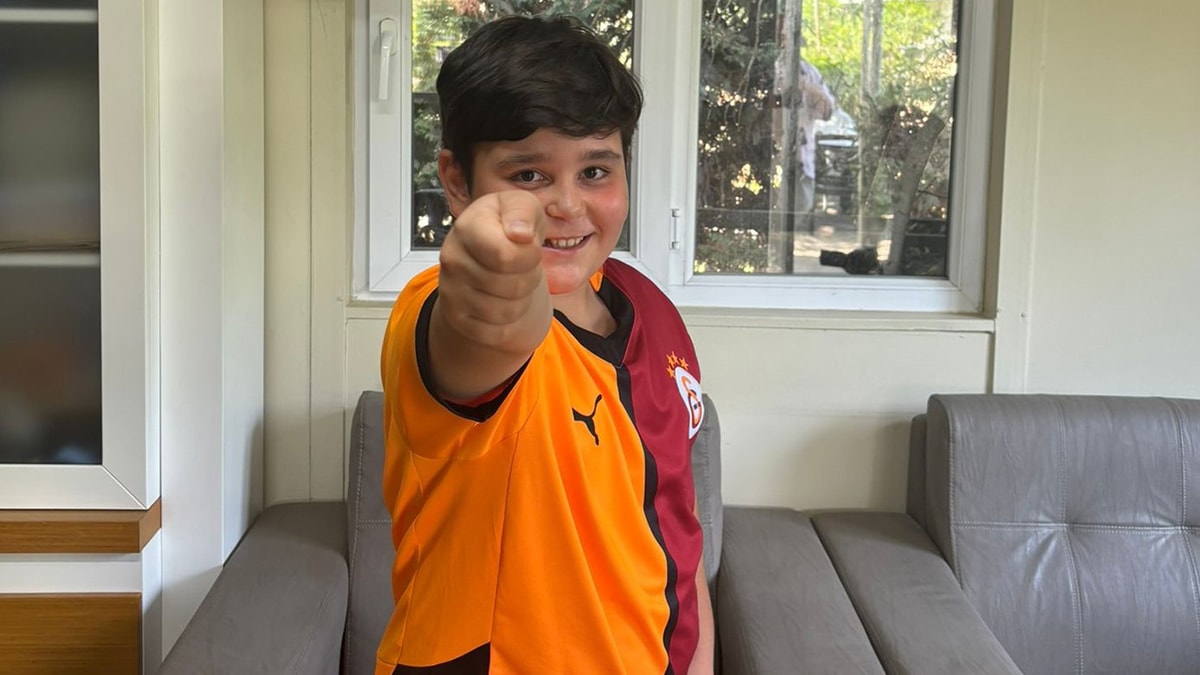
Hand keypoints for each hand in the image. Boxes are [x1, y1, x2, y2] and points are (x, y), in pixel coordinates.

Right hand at [436, 190, 551, 355]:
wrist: (486, 254)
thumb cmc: (509, 227)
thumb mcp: (522, 206)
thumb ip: (524, 212)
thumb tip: (520, 234)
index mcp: (467, 227)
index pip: (506, 256)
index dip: (530, 256)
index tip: (528, 245)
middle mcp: (452, 258)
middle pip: (512, 287)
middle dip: (529, 277)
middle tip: (522, 265)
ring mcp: (450, 290)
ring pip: (507, 312)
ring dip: (522, 299)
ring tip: (513, 280)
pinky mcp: (455, 317)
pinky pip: (497, 332)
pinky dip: (510, 321)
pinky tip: (503, 300)